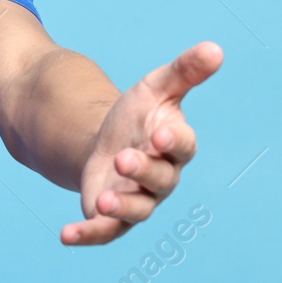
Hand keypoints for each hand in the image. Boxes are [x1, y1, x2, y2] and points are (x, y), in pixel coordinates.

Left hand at [62, 41, 221, 245]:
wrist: (106, 142)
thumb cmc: (139, 116)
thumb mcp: (156, 87)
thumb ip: (185, 71)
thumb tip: (215, 48)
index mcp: (175, 147)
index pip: (182, 147)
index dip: (173, 141)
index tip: (160, 133)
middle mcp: (161, 178)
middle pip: (159, 179)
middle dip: (142, 170)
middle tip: (122, 158)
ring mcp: (138, 200)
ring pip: (136, 210)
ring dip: (120, 206)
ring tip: (102, 200)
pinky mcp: (112, 217)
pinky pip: (104, 231)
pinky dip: (87, 235)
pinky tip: (66, 235)